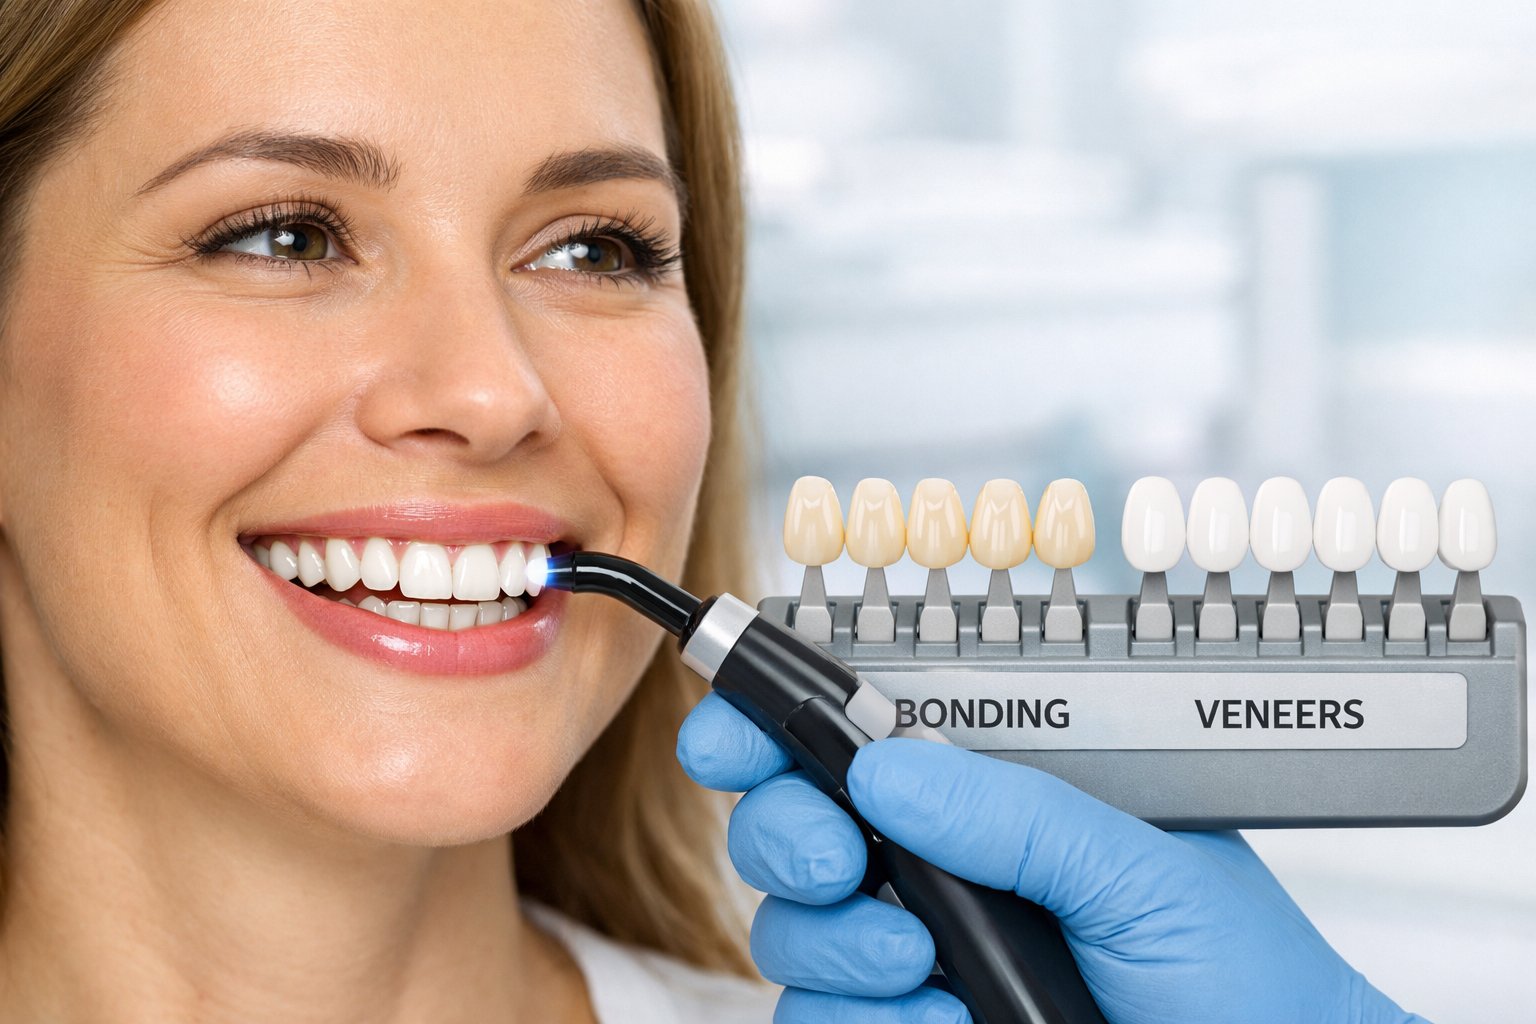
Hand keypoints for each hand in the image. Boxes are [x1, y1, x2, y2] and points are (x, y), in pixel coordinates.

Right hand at [677, 691, 1430, 1023]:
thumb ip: (1015, 812)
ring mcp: (920, 961)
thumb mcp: (1141, 868)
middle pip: (791, 825)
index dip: (777, 724)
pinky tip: (933, 1014)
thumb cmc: (1242, 978)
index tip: (730, 732)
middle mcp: (943, 872)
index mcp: (995, 798)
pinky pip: (818, 1017)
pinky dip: (858, 1013)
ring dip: (832, 942)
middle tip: (838, 861)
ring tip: (918, 960)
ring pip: (790, 931)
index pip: (859, 741)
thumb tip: (886, 770)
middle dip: (785, 833)